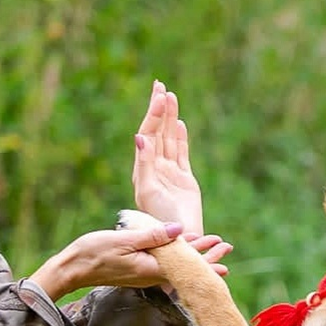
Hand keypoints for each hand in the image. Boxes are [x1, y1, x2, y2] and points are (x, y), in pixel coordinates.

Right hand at [30, 222, 231, 301]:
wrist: (71, 268)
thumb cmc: (94, 253)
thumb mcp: (125, 240)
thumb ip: (153, 236)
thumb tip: (179, 230)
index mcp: (151, 268)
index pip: (185, 264)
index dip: (205, 255)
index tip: (222, 247)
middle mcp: (151, 275)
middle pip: (185, 267)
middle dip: (207, 257)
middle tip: (227, 249)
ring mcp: (144, 274)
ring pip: (176, 265)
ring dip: (194, 256)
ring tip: (212, 248)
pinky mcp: (136, 270)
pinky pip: (163, 264)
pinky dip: (176, 256)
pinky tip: (181, 249)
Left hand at [133, 81, 203, 234]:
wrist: (178, 240)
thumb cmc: (160, 219)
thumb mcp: (148, 190)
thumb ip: (145, 163)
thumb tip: (141, 137)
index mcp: (144, 169)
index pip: (148, 135)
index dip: (153, 115)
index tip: (159, 96)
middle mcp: (155, 168)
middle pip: (157, 132)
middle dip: (158, 108)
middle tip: (159, 84)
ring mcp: (170, 173)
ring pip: (170, 139)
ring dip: (170, 118)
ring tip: (170, 96)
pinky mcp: (184, 180)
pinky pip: (181, 153)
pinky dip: (180, 137)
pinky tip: (179, 124)